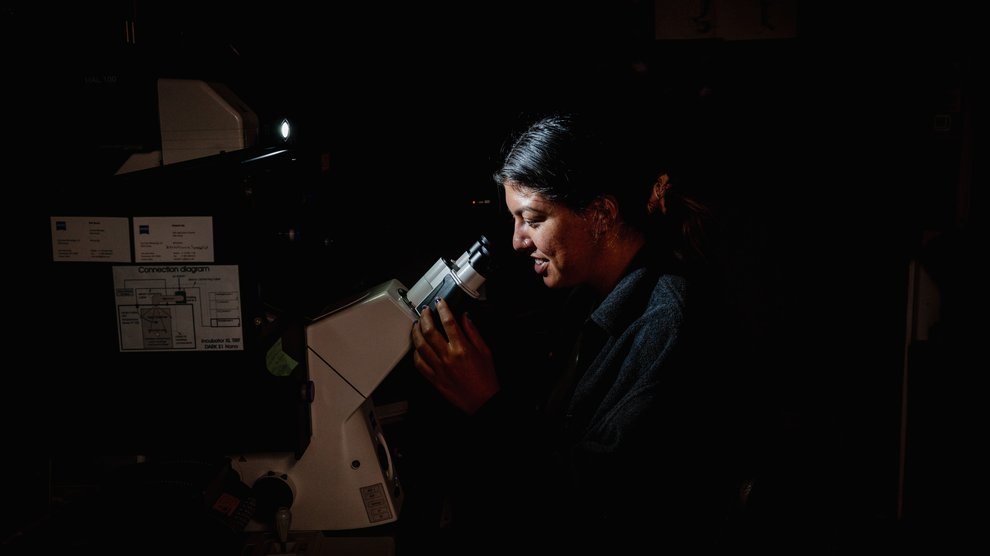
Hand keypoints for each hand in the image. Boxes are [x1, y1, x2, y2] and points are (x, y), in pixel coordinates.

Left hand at [411, 298, 499, 414]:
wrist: (481, 401)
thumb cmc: (485, 379)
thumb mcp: (485, 351)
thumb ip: (473, 332)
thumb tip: (465, 318)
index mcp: (462, 349)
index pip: (448, 322)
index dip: (443, 308)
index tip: (440, 303)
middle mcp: (448, 357)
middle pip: (430, 331)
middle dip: (425, 317)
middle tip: (425, 310)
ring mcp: (438, 368)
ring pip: (421, 345)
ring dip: (416, 332)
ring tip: (417, 324)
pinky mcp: (433, 378)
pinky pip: (419, 363)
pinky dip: (415, 352)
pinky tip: (416, 346)